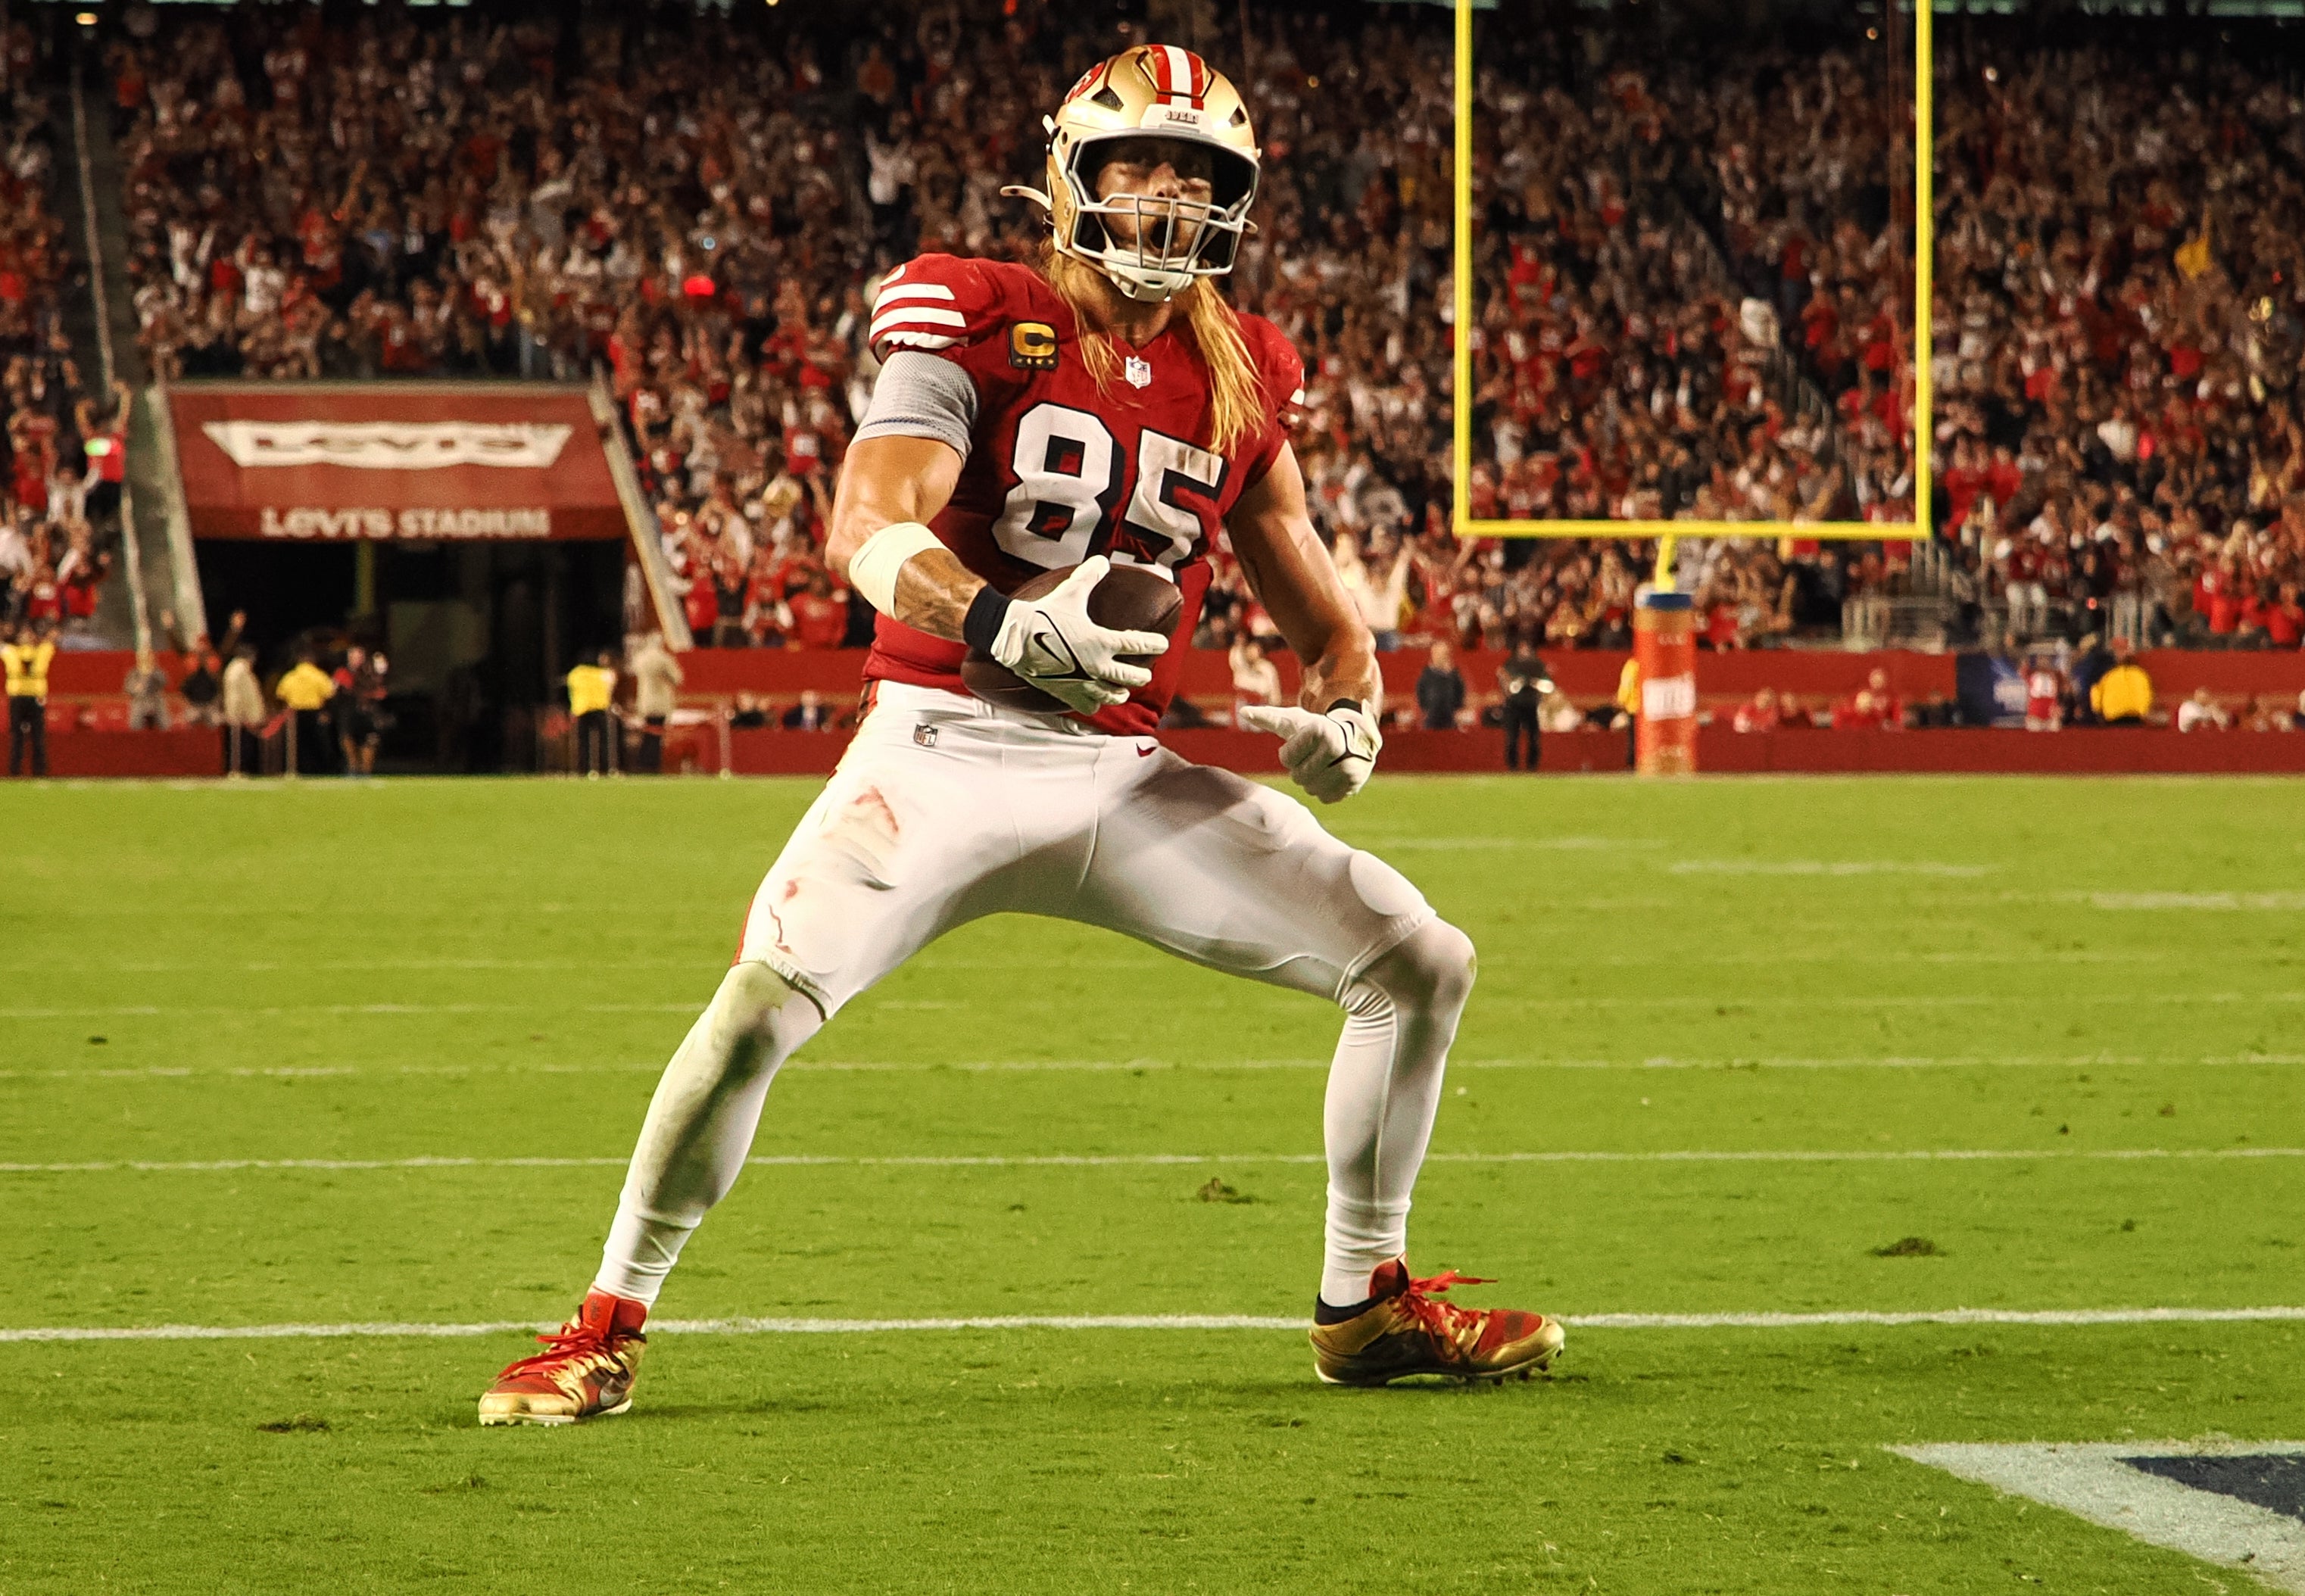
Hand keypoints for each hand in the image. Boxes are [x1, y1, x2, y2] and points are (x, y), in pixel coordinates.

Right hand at [989, 555, 1170, 714]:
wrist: (1015, 638)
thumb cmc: (1044, 614)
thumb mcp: (1070, 592)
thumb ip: (1090, 576)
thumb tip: (1103, 560)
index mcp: (1102, 641)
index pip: (1138, 645)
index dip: (1154, 644)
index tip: (1162, 644)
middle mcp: (1097, 666)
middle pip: (1132, 677)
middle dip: (1141, 675)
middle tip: (1144, 673)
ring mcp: (1083, 683)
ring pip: (1113, 696)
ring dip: (1120, 692)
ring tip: (1123, 690)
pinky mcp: (1067, 693)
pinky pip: (1088, 705)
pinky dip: (1095, 703)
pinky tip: (1095, 700)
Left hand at [1237, 700, 1381, 803]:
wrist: (1355, 737)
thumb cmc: (1317, 729)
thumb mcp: (1294, 721)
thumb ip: (1268, 718)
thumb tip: (1243, 711)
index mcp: (1319, 730)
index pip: (1286, 759)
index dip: (1289, 754)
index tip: (1302, 744)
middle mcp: (1337, 748)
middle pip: (1299, 777)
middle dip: (1301, 768)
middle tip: (1313, 757)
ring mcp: (1349, 768)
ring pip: (1311, 789)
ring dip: (1312, 781)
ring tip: (1323, 765)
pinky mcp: (1355, 784)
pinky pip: (1326, 798)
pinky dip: (1325, 790)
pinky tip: (1333, 775)